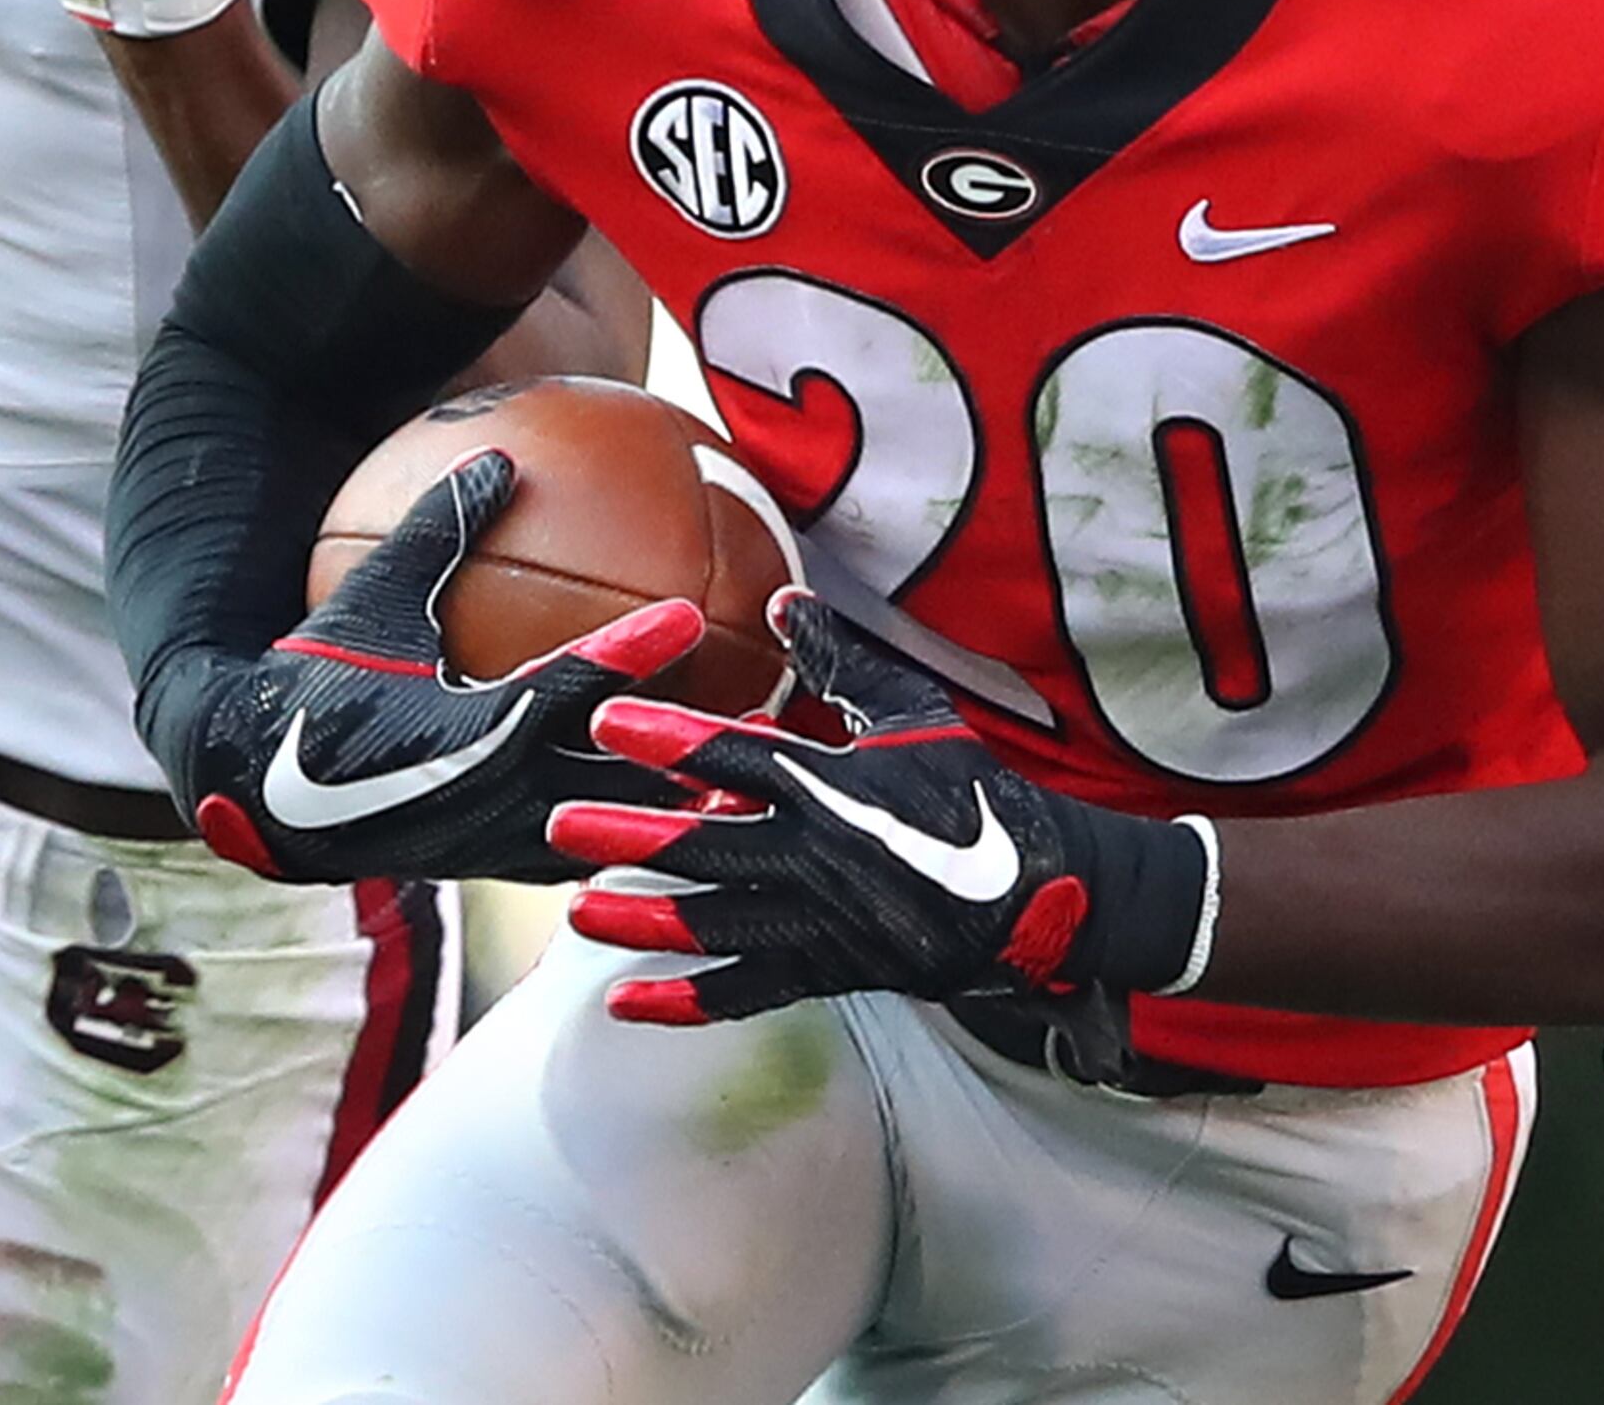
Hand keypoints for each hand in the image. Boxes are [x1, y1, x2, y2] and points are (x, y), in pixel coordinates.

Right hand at [162, 448, 700, 886]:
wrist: (262, 788)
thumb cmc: (315, 678)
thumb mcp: (371, 598)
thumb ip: (438, 529)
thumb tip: (499, 456)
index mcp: (470, 727)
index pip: (570, 685)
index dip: (634, 651)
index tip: (690, 616)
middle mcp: (497, 793)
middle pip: (618, 776)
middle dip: (688, 755)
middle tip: (763, 721)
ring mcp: (502, 840)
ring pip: (611, 828)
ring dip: (672, 809)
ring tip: (743, 785)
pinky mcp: (498, 867)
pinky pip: (581, 853)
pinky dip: (630, 835)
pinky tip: (675, 819)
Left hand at [550, 592, 1214, 1029]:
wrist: (1045, 892)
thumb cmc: (974, 790)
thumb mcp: (917, 711)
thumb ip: (845, 661)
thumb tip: (786, 601)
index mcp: (838, 786)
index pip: (740, 756)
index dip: (670, 739)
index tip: (605, 721)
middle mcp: (823, 856)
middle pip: (710, 846)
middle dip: (629, 835)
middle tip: (558, 825)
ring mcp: (827, 922)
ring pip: (719, 924)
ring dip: (643, 919)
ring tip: (577, 912)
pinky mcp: (835, 970)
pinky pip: (751, 990)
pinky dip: (688, 1000)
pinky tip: (627, 1003)